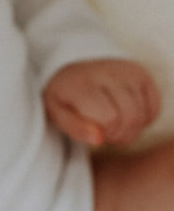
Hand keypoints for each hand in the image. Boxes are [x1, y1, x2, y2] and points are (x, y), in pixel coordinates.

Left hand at [43, 59, 159, 147]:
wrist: (72, 71)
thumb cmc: (65, 97)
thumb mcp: (57, 113)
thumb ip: (75, 128)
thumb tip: (99, 139)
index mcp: (82, 81)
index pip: (109, 118)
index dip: (103, 133)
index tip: (91, 130)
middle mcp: (107, 72)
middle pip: (129, 118)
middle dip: (117, 134)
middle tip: (102, 130)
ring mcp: (127, 71)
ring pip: (142, 116)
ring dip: (129, 130)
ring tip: (111, 124)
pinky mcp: (141, 74)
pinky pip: (153, 109)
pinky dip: (142, 120)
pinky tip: (123, 115)